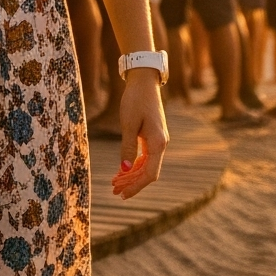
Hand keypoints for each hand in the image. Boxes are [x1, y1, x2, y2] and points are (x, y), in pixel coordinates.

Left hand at [113, 70, 167, 198]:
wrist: (144, 81)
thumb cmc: (135, 100)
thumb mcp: (128, 124)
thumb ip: (127, 147)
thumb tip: (123, 169)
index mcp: (158, 143)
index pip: (149, 174)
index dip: (136, 186)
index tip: (122, 194)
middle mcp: (161, 144)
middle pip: (148, 172)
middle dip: (132, 183)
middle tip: (114, 192)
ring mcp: (158, 140)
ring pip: (146, 165)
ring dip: (132, 176)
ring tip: (115, 184)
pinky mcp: (152, 136)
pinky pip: (145, 157)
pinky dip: (134, 165)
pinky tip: (123, 170)